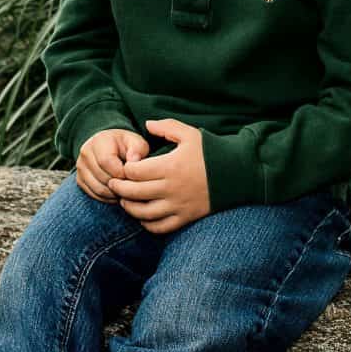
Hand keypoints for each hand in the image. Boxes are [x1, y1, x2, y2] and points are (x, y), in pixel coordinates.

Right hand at [76, 128, 150, 202]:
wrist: (110, 146)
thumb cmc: (125, 145)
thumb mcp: (135, 142)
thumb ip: (137, 149)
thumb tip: (134, 161)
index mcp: (99, 141)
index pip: (106, 161)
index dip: (121, 173)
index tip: (132, 176)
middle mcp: (85, 153)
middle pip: (103, 178)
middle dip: (120, 185)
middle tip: (132, 186)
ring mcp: (80, 167)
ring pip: (98, 189)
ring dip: (115, 193)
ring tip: (126, 189)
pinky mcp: (80, 180)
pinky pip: (94, 195)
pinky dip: (108, 198)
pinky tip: (118, 192)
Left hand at [107, 118, 210, 233]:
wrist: (237, 174)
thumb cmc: (212, 151)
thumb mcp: (189, 134)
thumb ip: (166, 127)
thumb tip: (146, 124)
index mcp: (170, 166)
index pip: (135, 171)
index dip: (124, 169)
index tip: (123, 167)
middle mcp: (171, 188)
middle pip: (134, 193)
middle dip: (119, 189)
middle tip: (113, 184)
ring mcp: (178, 205)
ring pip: (143, 213)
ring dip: (129, 207)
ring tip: (124, 200)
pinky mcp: (185, 218)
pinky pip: (160, 227)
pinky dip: (147, 223)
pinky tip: (143, 216)